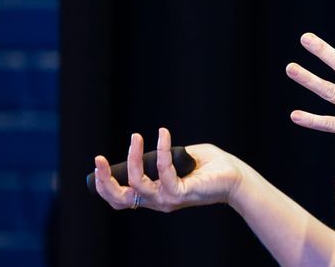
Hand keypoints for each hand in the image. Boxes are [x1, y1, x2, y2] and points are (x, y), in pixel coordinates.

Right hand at [92, 127, 248, 211]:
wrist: (236, 176)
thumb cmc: (211, 166)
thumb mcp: (178, 159)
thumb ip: (163, 155)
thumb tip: (152, 146)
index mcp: (154, 193)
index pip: (121, 198)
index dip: (104, 185)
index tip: (98, 164)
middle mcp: (158, 200)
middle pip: (120, 200)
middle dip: (104, 181)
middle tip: (98, 160)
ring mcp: (168, 198)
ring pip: (138, 184)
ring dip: (132, 158)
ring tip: (135, 136)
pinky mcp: (182, 193)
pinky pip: (164, 172)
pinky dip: (161, 150)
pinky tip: (163, 133)